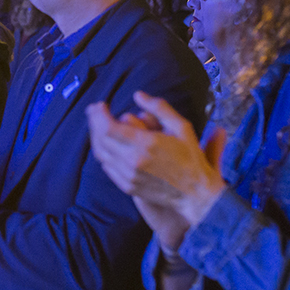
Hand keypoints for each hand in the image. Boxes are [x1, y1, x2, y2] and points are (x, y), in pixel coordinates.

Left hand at [87, 92, 226, 239]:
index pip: (108, 127)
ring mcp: (128, 176)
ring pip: (101, 154)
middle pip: (100, 139)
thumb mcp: (182, 127)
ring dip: (96, 137)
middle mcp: (133, 161)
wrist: (195, 194)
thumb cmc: (191, 158)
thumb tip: (138, 95)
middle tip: (95, 111)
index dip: (98, 114)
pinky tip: (107, 144)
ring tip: (98, 125)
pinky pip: (107, 167)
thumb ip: (159, 108)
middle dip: (94, 122)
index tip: (100, 105)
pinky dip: (104, 152)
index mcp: (146, 144)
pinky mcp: (127, 186)